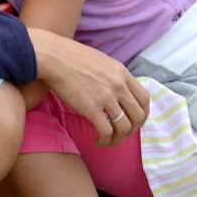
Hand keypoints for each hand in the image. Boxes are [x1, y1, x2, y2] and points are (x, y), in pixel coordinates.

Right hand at [28, 28, 148, 145]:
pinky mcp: (91, 108)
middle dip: (132, 129)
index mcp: (121, 72)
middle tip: (121, 133)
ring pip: (124, 127)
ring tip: (108, 140)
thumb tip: (114, 88)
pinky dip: (105, 140)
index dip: (142, 114)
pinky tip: (97, 140)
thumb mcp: (99, 60)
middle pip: (138, 115)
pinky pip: (106, 131)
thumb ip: (111, 74)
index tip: (134, 121)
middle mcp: (118, 85)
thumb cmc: (69, 56)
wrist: (53, 56)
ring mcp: (106, 97)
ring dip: (118, 138)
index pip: (144, 98)